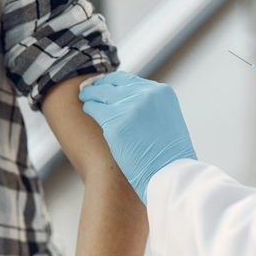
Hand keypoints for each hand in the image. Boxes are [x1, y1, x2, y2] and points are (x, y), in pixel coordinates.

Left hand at [80, 71, 196, 203]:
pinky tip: (87, 109)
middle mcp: (146, 95)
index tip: (105, 86)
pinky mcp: (115, 124)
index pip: (130, 80)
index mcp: (162, 93)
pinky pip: (94, 108)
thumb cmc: (170, 157)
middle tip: (89, 89)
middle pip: (113, 84)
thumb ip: (152, 107)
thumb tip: (132, 103)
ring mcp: (130, 108)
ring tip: (85, 97)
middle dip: (100, 86)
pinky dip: (89, 107)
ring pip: (101, 93)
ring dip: (92, 95)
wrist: (170, 176)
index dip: (114, 83)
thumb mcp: (168, 121)